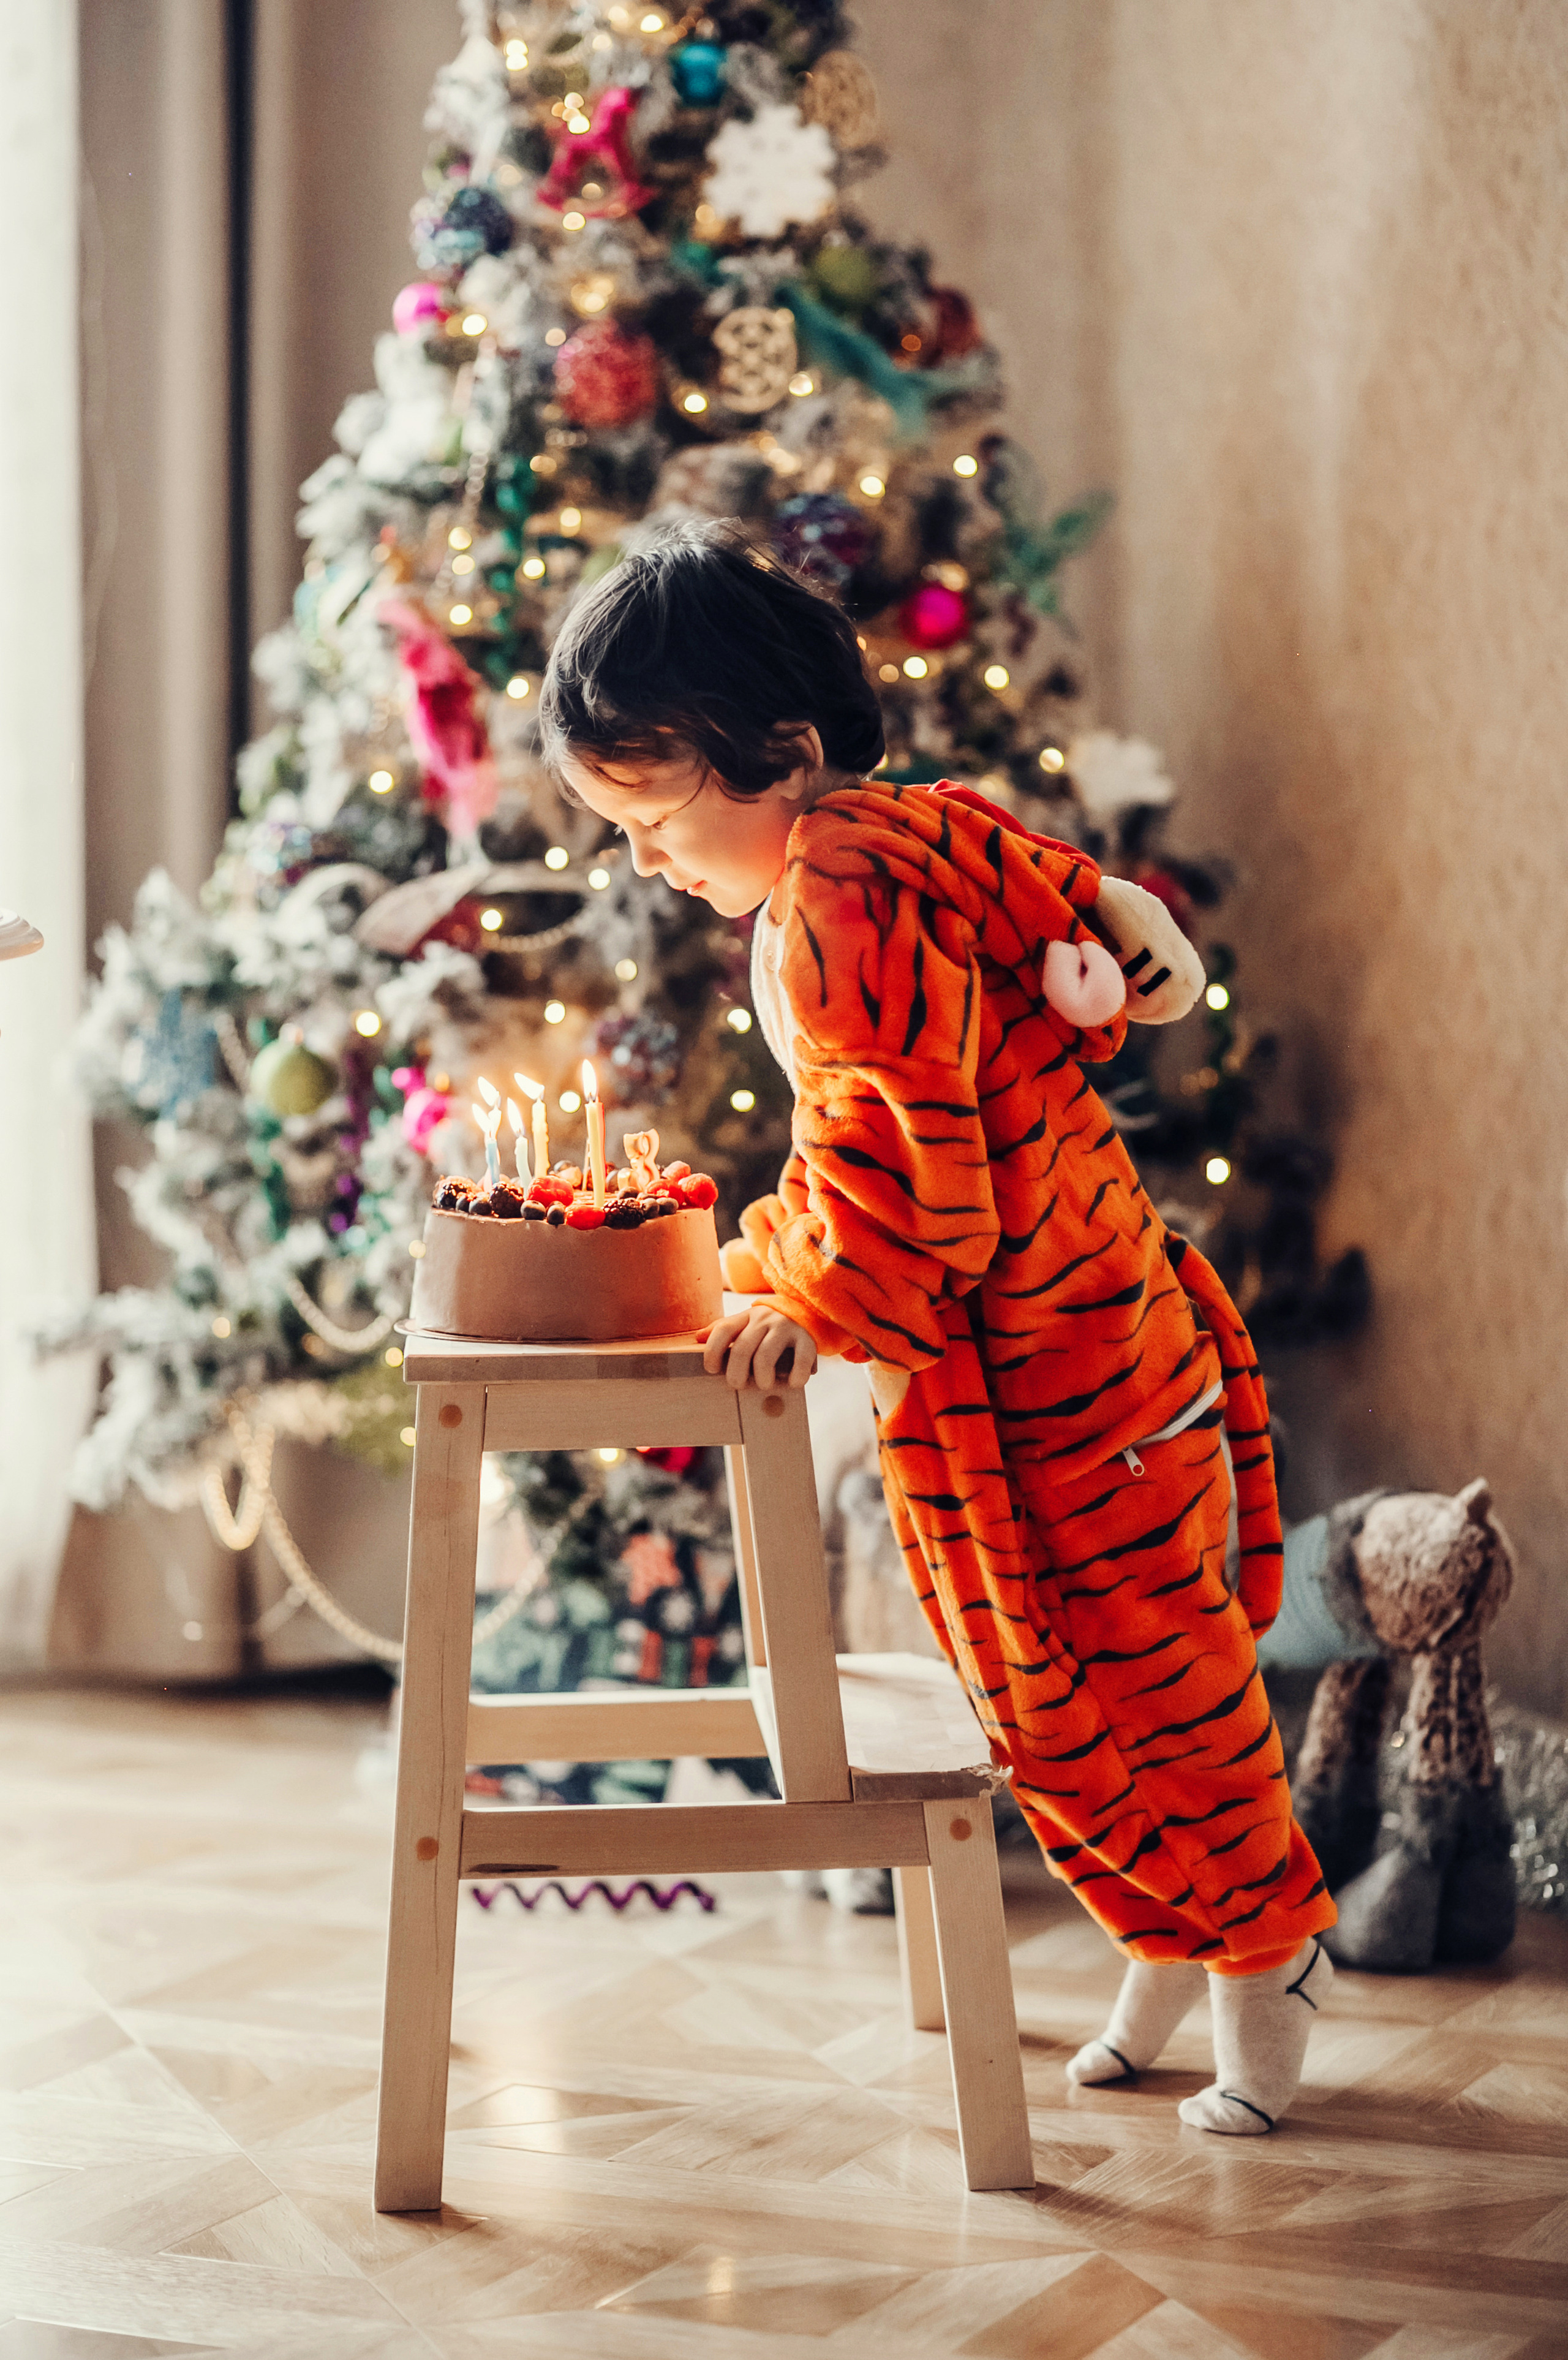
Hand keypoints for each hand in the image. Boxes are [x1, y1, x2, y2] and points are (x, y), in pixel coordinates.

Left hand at [699, 1303, 816, 1390]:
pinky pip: (801, 1359)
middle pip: (742, 1348)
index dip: (713, 1351)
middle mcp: (764, 1319)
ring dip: (762, 1376)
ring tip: (764, 1385)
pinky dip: (796, 1376)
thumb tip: (697, 1338)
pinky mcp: (807, 1339)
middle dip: (736, 1373)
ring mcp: (785, 1328)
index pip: (723, 1330)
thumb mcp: (745, 1321)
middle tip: (737, 1385)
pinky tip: (792, 1383)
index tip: (712, 1369)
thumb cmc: (768, 1325)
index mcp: (746, 1317)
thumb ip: (723, 1329)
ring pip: (766, 1355)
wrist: (806, 1309)